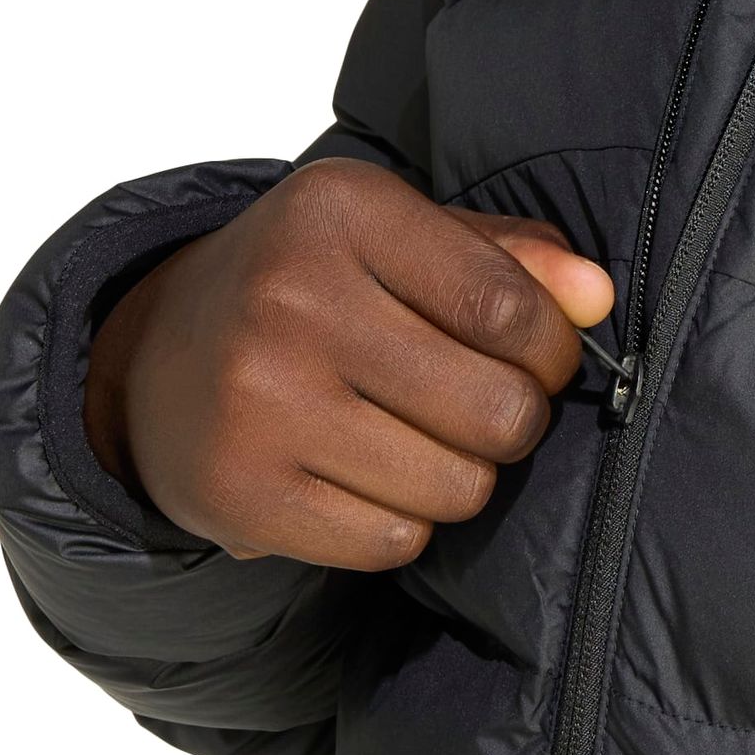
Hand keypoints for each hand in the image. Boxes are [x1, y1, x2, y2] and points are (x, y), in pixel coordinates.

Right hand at [82, 158, 614, 568]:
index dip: (555, 351)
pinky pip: (393, 543)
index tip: (544, 356)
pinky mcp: (238, 492)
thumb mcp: (409, 237)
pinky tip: (367, 477)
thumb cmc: (319, 285)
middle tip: (485, 405)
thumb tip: (598, 299)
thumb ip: (516, 259)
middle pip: (498, 410)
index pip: (510, 309)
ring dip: (463, 476)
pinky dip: (403, 523)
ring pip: (457, 487)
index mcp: (343, 212)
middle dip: (517, 420)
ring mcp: (256, 401)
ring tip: (421, 439)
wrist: (156, 351)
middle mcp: (289, 299)